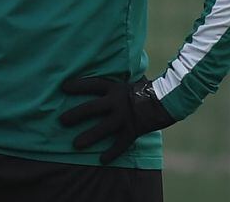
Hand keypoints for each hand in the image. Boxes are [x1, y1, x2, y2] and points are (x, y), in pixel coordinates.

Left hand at [59, 77, 174, 163]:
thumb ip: (116, 83)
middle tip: (61, 120)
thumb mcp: (130, 81)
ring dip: (89, 137)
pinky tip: (101, 160)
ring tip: (75, 144)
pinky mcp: (133, 130)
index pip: (93, 84)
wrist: (168, 100)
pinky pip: (120, 144)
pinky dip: (111, 153)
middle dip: (76, 114)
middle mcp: (117, 102)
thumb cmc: (147, 89)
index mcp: (115, 88)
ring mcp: (125, 117)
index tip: (63, 87)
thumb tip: (107, 69)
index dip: (78, 85)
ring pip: (103, 129)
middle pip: (92, 108)